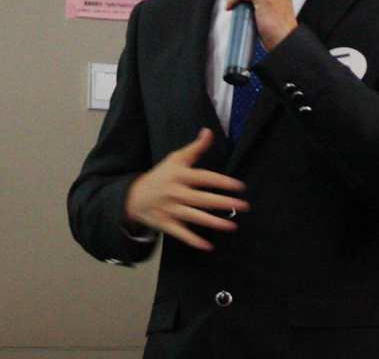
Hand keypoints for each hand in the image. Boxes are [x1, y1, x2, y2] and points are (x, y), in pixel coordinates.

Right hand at [123, 128, 248, 250]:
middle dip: (223, 203)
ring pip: (194, 217)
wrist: (134, 196)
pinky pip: (181, 234)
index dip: (222, 182)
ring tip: (232, 226)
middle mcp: (175, 192)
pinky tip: (208, 246)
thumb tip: (208, 131)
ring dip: (213, 222)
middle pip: (202, 199)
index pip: (204, 178)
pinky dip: (193, 241)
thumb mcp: (175, 159)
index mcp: (179, 175)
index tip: (239, 186)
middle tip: (244, 206)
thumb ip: (195, 148)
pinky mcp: (166, 224)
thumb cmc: (161, 175)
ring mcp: (170, 209)